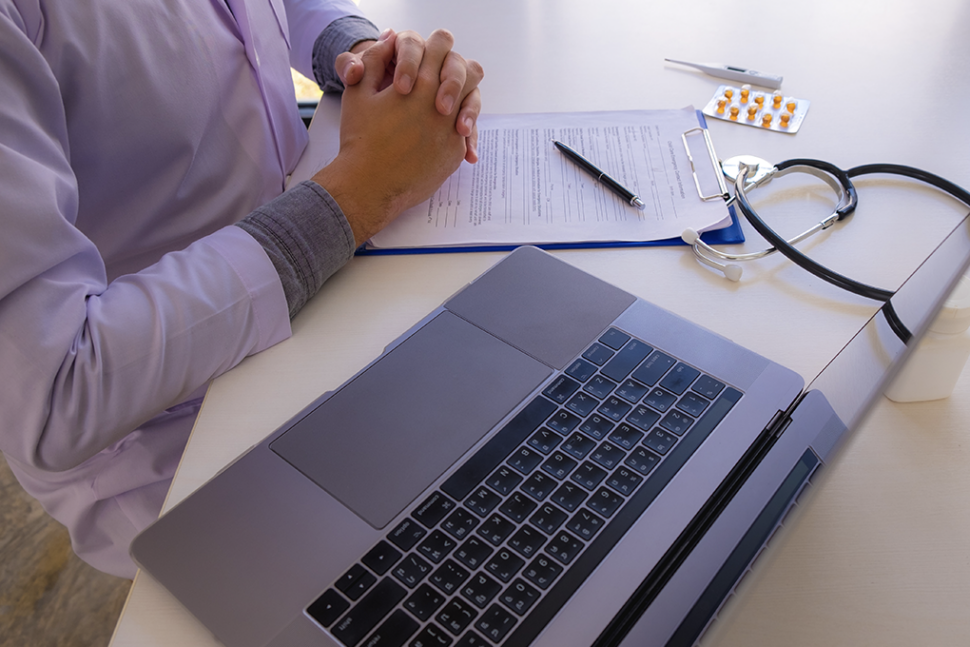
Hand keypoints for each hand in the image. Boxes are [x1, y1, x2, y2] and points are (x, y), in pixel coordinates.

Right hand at [313, 30, 479, 245]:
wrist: (369, 184)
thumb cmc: (360, 138)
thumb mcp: (357, 91)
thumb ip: (373, 58)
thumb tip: (389, 40)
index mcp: (420, 82)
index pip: (442, 45)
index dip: (434, 47)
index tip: (423, 59)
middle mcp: (442, 103)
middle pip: (469, 70)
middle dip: (456, 71)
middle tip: (440, 80)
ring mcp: (452, 129)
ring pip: (473, 101)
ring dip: (461, 99)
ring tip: (443, 106)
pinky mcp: (455, 152)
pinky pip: (467, 132)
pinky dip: (455, 128)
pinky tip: (437, 133)